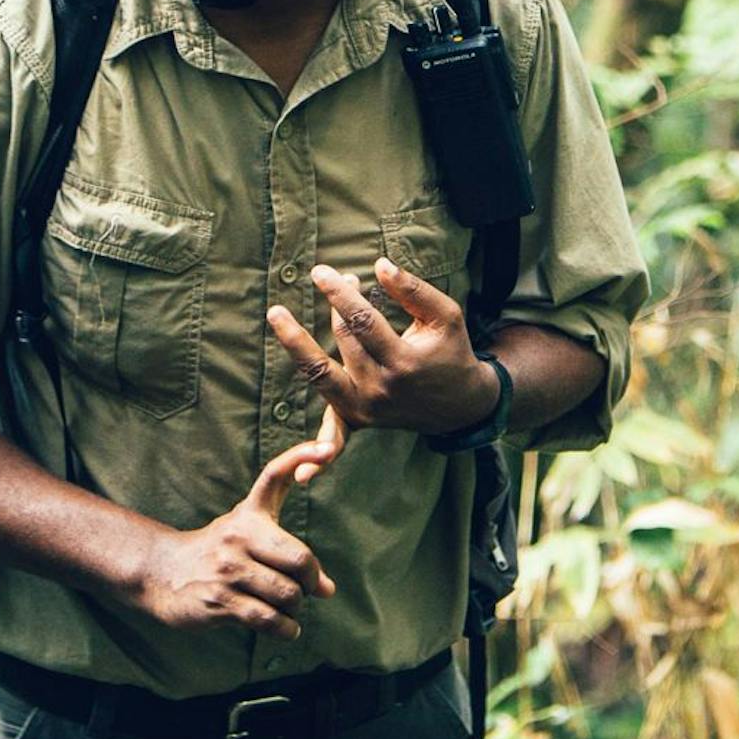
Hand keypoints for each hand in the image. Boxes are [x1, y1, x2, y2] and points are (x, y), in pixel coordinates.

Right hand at [125, 435, 340, 638]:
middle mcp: (239, 536)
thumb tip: (327, 589)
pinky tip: (285, 629)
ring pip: (287, 594)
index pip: (274, 476)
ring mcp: (228, 569)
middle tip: (307, 589)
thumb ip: (289, 550)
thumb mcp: (246, 526)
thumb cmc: (217, 550)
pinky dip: (286, 630)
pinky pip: (268, 619)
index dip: (301, 456)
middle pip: (299, 558)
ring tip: (288, 610)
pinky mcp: (219, 601)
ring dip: (295, 609)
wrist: (162, 572)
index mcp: (249, 515)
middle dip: (311, 580)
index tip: (327, 449)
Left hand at [266, 259, 498, 437]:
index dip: (339, 294)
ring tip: (277, 315)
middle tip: (330, 276)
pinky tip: (300, 473)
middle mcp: (382, 390)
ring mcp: (368, 410)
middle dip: (337, 305)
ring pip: (323, 372)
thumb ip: (414, 290)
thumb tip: (378, 265)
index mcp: (404, 362)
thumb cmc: (451, 351)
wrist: (461, 405)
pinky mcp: (359, 421)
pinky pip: (332, 433)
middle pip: (344, 340)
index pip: (361, 321)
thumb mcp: (445, 315)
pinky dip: (318, 453)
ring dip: (298, 343)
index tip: (321, 271)